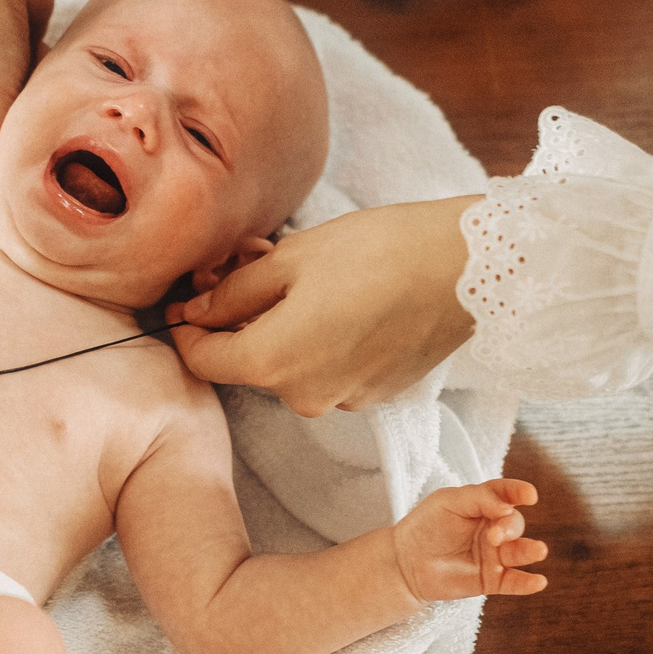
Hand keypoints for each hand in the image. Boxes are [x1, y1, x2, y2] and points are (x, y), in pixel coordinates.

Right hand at [0, 0, 55, 231]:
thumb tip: (15, 224)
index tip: (15, 245)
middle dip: (10, 192)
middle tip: (57, 219)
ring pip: (6, 142)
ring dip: (33, 156)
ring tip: (74, 181)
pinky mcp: (8, 63)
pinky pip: (26, 110)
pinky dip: (46, 122)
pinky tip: (77, 137)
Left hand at [166, 197, 481, 414]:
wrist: (465, 270)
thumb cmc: (377, 252)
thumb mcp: (290, 258)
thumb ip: (234, 292)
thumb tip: (198, 310)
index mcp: (269, 363)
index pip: (201, 358)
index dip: (187, 326)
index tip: (190, 295)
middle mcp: (301, 397)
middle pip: (248, 362)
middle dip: (241, 318)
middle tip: (253, 262)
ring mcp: (342, 400)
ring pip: (290, 365)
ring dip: (284, 327)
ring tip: (306, 275)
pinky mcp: (375, 394)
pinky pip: (329, 369)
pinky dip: (322, 340)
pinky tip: (343, 299)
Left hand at [391, 478, 546, 603]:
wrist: (405, 562)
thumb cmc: (425, 526)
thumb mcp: (448, 501)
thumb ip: (479, 498)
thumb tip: (508, 507)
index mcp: (484, 505)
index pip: (506, 494)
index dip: (519, 492)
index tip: (529, 496)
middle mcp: (493, 529)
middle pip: (514, 524)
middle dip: (509, 527)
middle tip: (494, 536)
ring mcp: (494, 555)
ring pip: (520, 552)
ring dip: (530, 551)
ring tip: (538, 551)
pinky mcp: (492, 579)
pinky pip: (514, 582)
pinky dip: (527, 582)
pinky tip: (539, 581)